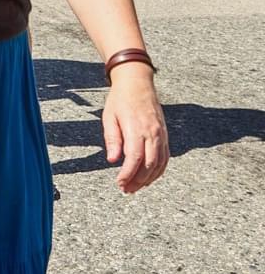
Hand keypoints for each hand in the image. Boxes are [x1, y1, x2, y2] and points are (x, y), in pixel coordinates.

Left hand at [102, 66, 168, 193]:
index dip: (128, 174)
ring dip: (148, 179)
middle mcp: (152, 133)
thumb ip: (112, 139)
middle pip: (148, 165)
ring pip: (159, 164)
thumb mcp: (109, 117)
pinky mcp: (165, 135)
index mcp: (136, 128)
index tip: (120, 183)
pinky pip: (165, 158)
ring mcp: (161, 135)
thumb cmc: (120, 100)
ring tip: (135, 187)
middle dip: (138, 181)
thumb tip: (113, 160)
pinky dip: (158, 171)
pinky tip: (148, 178)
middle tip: (126, 190)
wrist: (137, 83)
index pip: (134, 158)